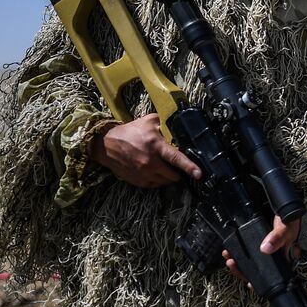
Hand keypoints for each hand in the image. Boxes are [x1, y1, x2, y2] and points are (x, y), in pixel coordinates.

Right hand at [88, 113, 202, 187]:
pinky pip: (155, 185)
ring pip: (165, 181)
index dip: (189, 167)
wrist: (107, 145)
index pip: (176, 158)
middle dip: (179, 172)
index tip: (199, 174)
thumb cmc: (130, 131)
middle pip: (173, 175)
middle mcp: (150, 162)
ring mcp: (143, 173)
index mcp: (155, 146)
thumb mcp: (148, 121)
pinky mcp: (138, 181)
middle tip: (177, 166)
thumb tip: (180, 123)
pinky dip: (159, 180)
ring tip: (166, 168)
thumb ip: (165, 123)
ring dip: (169, 177)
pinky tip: (156, 171)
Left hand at [222, 215, 301, 284]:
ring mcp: (263, 250)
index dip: (260, 281)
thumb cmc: (290, 220)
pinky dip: (237, 251)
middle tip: (233, 264)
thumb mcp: (286, 228)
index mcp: (282, 259)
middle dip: (243, 270)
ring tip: (229, 257)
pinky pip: (245, 251)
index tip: (250, 283)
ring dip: (238, 262)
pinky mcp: (255, 243)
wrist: (283, 207)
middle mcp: (272, 257)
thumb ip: (277, 238)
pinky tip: (230, 250)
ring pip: (250, 262)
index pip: (272, 275)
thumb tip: (266, 249)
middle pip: (257, 270)